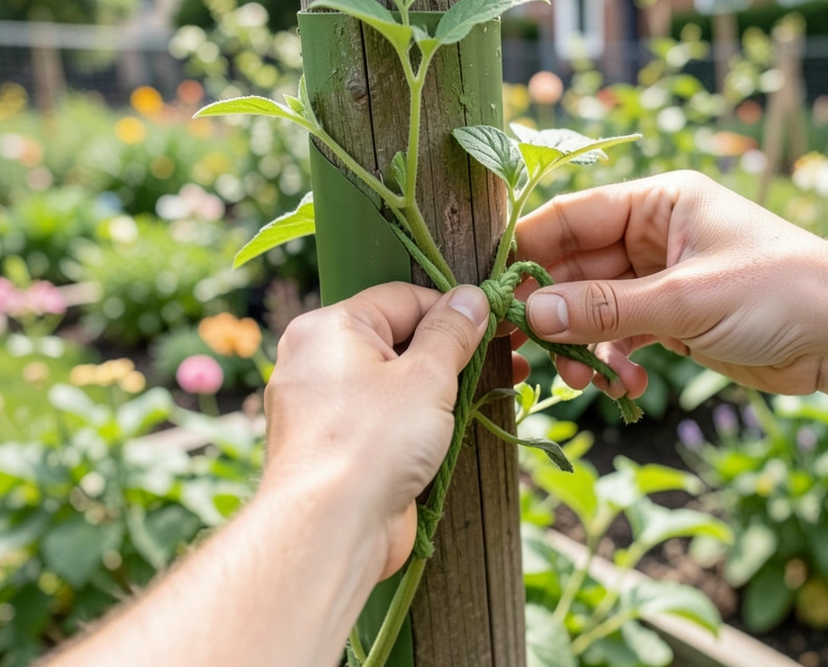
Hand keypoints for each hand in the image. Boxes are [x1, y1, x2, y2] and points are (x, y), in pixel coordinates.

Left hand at [262, 282, 490, 578]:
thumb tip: (472, 297)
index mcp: (328, 328)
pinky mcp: (335, 449)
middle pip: (397, 339)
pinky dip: (418, 421)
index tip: (499, 325)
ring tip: (495, 390)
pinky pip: (383, 419)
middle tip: (510, 357)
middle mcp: (316, 361)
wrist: (330, 530)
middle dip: (453, 350)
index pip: (402, 298)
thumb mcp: (427, 375)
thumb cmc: (374, 441)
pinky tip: (456, 428)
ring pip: (393, 383)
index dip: (454, 309)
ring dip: (441, 388)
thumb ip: (452, 332)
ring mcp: (322, 408)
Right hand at [511, 171, 827, 397]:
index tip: (493, 289)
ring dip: (582, 344)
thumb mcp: (686, 298)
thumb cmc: (779, 291)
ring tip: (581, 380)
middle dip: (554, 311)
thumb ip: (605, 307)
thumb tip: (531, 314)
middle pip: (577, 267)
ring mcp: (665, 278)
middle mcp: (657, 234)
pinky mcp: (676, 319)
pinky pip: (623, 335)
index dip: (529, 250)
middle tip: (525, 352)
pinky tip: (625, 385)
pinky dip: (615, 360)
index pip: (573, 216)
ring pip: (595, 308)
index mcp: (659, 201)